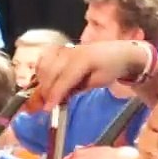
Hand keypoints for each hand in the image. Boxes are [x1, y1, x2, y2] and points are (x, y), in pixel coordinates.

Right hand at [33, 41, 149, 109]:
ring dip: (40, 82)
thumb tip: (58, 99)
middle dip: (44, 91)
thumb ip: (78, 88)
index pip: (65, 78)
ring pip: (43, 65)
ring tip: (42, 97)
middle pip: (50, 72)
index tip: (47, 109)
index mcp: (84, 59)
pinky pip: (44, 59)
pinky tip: (42, 83)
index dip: (55, 94)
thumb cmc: (110, 68)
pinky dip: (40, 72)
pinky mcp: (60, 49)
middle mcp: (71, 51)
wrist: (118, 52)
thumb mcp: (98, 81)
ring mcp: (64, 49)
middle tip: (42, 107)